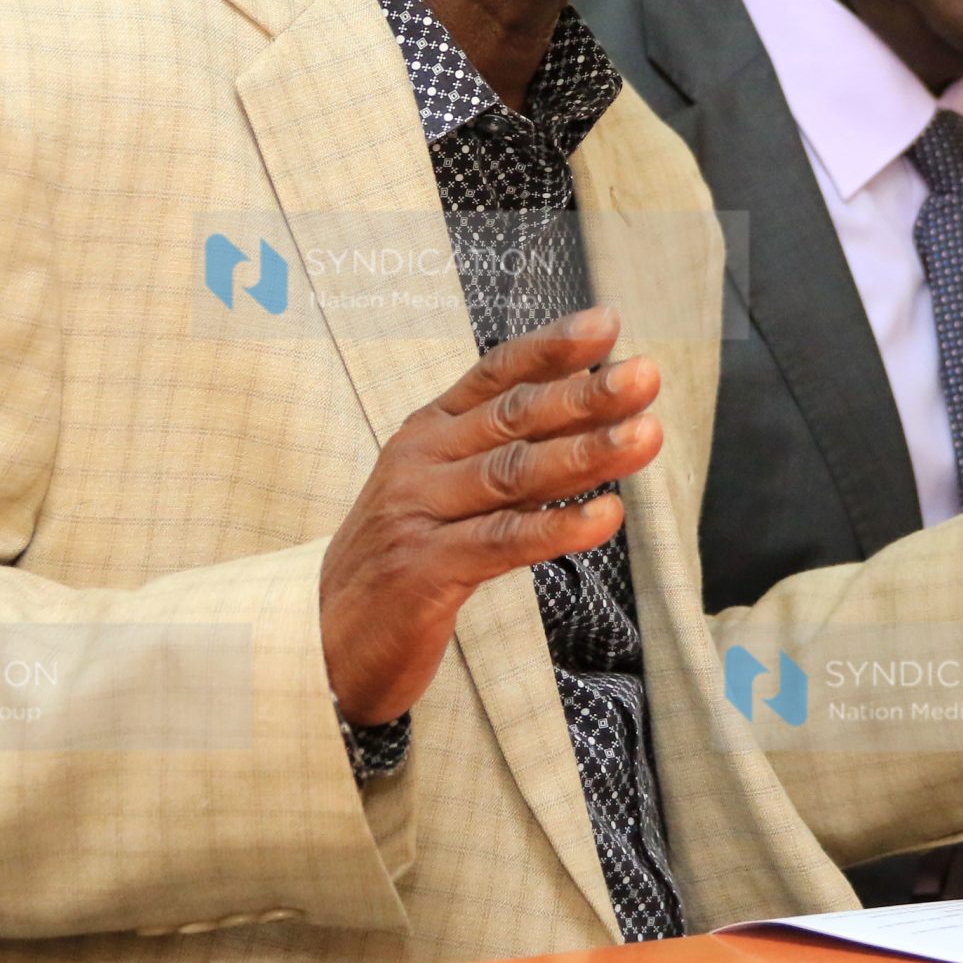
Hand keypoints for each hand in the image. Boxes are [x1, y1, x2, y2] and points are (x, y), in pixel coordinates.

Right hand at [318, 306, 662, 724]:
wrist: (317, 638)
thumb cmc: (401, 557)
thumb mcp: (447, 490)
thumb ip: (507, 451)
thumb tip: (592, 411)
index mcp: (429, 431)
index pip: (495, 374)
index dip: (551, 347)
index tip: (608, 324)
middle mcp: (421, 461)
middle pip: (513, 417)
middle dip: (586, 395)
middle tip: (645, 375)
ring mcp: (419, 513)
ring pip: (513, 473)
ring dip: (586, 453)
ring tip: (645, 436)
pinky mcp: (424, 570)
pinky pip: (502, 541)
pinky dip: (557, 527)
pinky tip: (606, 516)